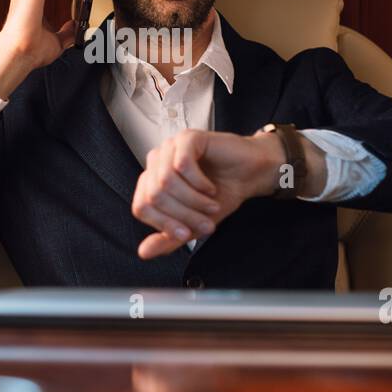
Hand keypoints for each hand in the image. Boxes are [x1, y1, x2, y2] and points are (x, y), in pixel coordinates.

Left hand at [131, 129, 287, 258]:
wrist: (250, 175)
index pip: (141, 207)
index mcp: (152, 180)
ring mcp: (170, 147)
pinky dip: (198, 183)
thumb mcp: (194, 224)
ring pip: (166, 181)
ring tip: (211, 205)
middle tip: (206, 222)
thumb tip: (143, 253)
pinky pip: (182, 164)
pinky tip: (210, 187)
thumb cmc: (222, 193)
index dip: (163, 224)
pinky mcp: (188, 138)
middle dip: (182, 215)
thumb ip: (169, 238)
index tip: (186, 234)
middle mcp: (156, 162)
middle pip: (154, 196)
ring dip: (192, 200)